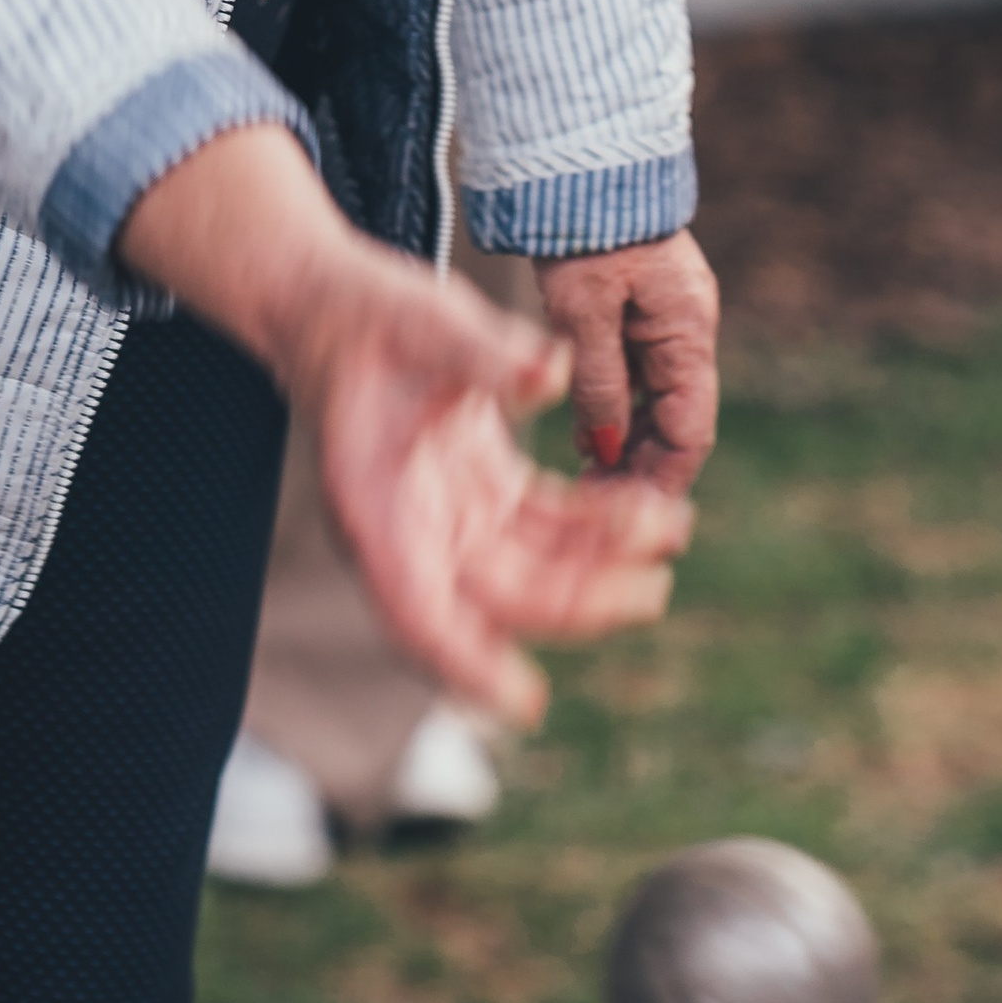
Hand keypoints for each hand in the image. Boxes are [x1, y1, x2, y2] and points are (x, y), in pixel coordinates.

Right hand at [117, 125, 690, 724]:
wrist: (332, 302)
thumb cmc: (366, 314)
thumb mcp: (425, 323)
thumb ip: (487, 355)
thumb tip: (552, 373)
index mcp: (376, 509)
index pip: (419, 613)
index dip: (468, 664)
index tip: (524, 701)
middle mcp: (410, 530)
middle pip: (499, 598)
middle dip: (578, 603)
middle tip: (652, 589)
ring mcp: (446, 515)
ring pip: (531, 568)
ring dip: (597, 565)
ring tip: (669, 532)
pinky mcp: (476, 489)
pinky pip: (541, 527)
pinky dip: (589, 527)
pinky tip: (642, 511)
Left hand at [536, 228, 718, 495]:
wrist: (579, 158)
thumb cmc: (583, 228)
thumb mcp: (582, 313)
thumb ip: (599, 384)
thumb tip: (608, 452)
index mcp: (688, 330)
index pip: (691, 430)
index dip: (662, 478)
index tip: (625, 515)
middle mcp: (687, 327)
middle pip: (676, 419)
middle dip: (643, 465)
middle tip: (595, 502)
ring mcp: (665, 317)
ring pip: (655, 398)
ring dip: (627, 437)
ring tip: (585, 472)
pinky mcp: (640, 306)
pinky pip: (638, 370)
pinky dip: (616, 402)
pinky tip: (585, 429)